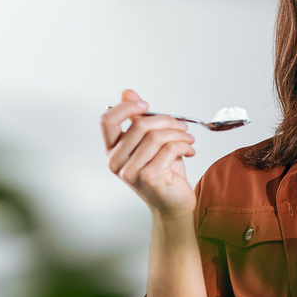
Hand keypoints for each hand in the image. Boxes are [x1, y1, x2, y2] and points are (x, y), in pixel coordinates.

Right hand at [101, 89, 196, 219]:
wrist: (174, 204)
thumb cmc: (163, 174)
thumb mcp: (149, 143)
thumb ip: (137, 119)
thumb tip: (127, 93)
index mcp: (112, 151)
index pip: (107, 121)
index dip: (126, 107)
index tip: (145, 105)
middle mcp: (116, 162)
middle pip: (139, 125)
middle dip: (166, 120)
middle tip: (181, 125)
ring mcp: (131, 171)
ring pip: (156, 136)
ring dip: (178, 133)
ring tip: (188, 138)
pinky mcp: (149, 177)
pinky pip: (169, 148)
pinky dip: (184, 145)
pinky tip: (189, 150)